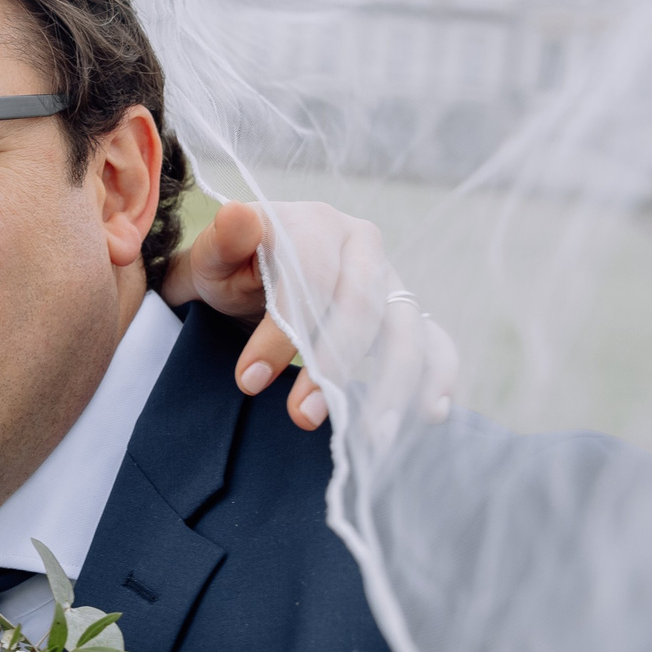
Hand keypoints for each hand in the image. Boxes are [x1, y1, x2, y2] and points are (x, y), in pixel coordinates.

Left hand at [165, 201, 458, 432]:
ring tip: (369, 436)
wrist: (251, 278)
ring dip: (391, 385)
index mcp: (316, 224)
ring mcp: (390, 280)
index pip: (310, 276)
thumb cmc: (230, 270)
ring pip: (405, 329)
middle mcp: (363, 246)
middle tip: (303, 416)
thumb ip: (223, 241)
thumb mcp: (213, 257)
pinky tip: (430, 414)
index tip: (249, 381)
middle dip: (335, 366)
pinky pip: (435, 343)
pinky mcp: (407, 314)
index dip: (282, 331)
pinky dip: (438, 377)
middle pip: (363, 305)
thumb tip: (236, 215)